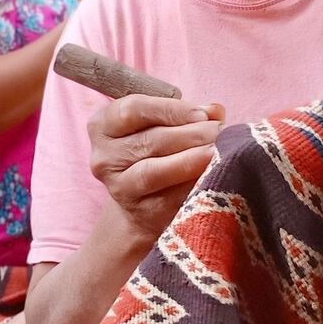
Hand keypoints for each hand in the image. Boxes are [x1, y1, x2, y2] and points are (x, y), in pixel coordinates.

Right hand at [87, 94, 225, 243]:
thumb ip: (186, 113)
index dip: (171, 110)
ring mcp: (119, 188)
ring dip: (190, 160)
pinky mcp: (140, 213)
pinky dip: (192, 185)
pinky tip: (212, 176)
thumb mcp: (162, 123)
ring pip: (154, 172)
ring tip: (217, 151)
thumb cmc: (155, 148)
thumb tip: (215, 111)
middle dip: (190, 134)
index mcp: (103, 125)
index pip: (133, 110)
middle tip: (218, 132)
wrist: (143, 200)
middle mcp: (104, 157)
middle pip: (149, 140)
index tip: (202, 114)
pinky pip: (169, 199)